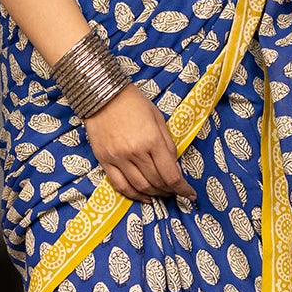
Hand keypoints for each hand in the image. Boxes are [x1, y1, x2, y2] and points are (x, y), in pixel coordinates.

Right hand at [84, 82, 196, 204]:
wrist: (102, 94)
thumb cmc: (134, 103)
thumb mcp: (158, 119)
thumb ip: (168, 146)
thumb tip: (176, 170)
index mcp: (152, 140)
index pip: (171, 175)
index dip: (182, 188)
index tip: (190, 194)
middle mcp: (135, 153)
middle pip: (157, 183)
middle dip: (170, 191)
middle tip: (176, 191)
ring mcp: (118, 158)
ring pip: (140, 187)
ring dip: (154, 194)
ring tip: (161, 193)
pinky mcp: (105, 161)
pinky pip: (120, 185)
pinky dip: (134, 195)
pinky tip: (143, 196)